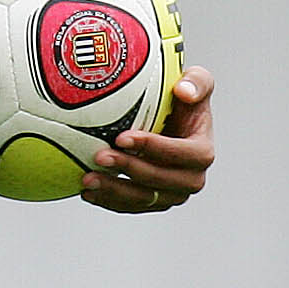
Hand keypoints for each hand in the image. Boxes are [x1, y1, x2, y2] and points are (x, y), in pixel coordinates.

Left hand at [81, 66, 214, 212]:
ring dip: (114, 191)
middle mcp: (191, 178)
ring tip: (87, 179)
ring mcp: (171, 193)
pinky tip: (86, 191)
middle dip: (129, 170)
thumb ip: (197, 81)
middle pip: (161, 181)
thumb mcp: (197, 80)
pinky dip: (108, 201)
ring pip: (143, 199)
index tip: (122, 137)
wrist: (169, 119)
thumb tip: (183, 91)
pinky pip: (130, 206)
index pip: (184, 154)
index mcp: (202, 151)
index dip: (154, 148)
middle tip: (99, 157)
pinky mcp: (153, 201)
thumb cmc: (181, 97)